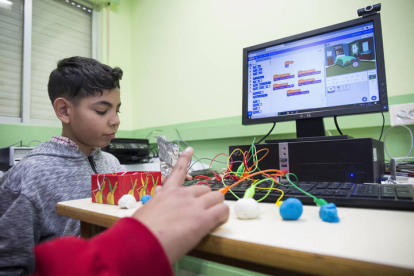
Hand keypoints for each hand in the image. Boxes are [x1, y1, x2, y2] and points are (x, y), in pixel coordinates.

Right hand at [132, 147, 228, 263]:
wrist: (140, 244)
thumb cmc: (139, 231)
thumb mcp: (146, 210)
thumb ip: (157, 200)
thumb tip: (159, 191)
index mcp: (167, 192)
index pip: (178, 170)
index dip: (185, 159)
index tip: (189, 149)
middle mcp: (182, 195)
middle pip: (204, 189)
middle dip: (206, 199)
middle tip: (203, 212)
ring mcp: (193, 205)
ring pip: (217, 197)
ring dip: (216, 207)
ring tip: (212, 219)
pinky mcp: (203, 219)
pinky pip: (222, 211)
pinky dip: (223, 216)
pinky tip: (218, 222)